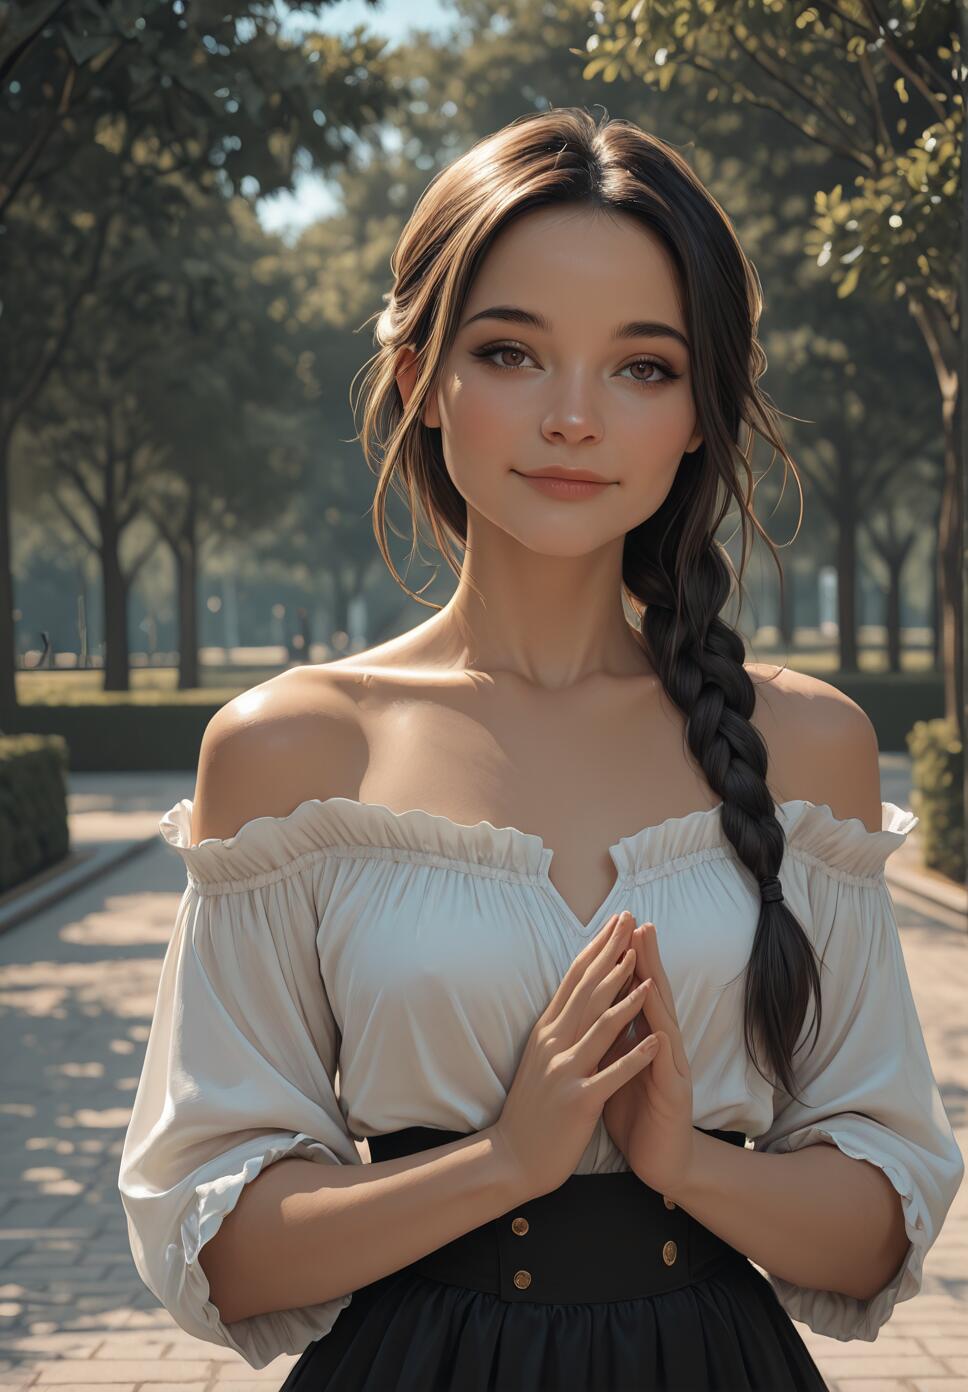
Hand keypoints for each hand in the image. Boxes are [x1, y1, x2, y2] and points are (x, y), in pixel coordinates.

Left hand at [599, 918, 696, 1199]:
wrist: (662, 1164)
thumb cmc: (637, 1115)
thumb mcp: (614, 1068)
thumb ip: (609, 1039)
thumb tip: (591, 1007)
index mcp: (641, 1038)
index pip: (631, 991)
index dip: (622, 960)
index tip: (611, 927)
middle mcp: (660, 1046)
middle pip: (651, 994)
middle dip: (644, 959)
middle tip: (637, 923)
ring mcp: (670, 1068)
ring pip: (663, 1020)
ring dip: (656, 987)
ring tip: (649, 957)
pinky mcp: (674, 1095)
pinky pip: (666, 1069)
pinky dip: (661, 1048)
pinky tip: (660, 1030)